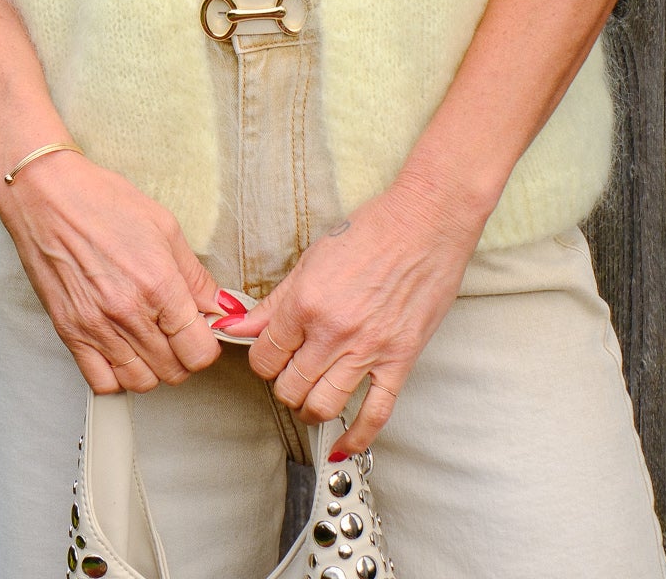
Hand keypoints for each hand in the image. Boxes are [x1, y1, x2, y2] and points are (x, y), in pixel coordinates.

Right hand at [0, 153, 222, 393]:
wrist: (47, 196)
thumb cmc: (102, 202)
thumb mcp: (164, 226)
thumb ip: (195, 275)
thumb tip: (218, 306)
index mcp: (158, 283)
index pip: (199, 350)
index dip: (207, 345)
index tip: (202, 332)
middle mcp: (128, 312)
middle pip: (174, 371)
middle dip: (183, 355)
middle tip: (178, 332)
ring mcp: (97, 327)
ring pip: (141, 382)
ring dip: (153, 368)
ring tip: (151, 340)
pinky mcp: (70, 333)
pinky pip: (102, 383)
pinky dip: (117, 376)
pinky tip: (122, 351)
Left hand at [220, 175, 478, 453]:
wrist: (426, 222)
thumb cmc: (372, 230)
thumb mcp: (313, 257)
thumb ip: (275, 300)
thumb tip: (239, 325)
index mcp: (306, 303)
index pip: (264, 356)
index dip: (262, 360)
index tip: (271, 355)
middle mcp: (333, 332)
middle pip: (289, 387)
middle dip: (284, 384)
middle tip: (292, 371)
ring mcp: (368, 350)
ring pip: (322, 407)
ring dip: (310, 409)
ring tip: (312, 397)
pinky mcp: (399, 361)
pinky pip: (375, 414)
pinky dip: (357, 437)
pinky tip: (344, 444)